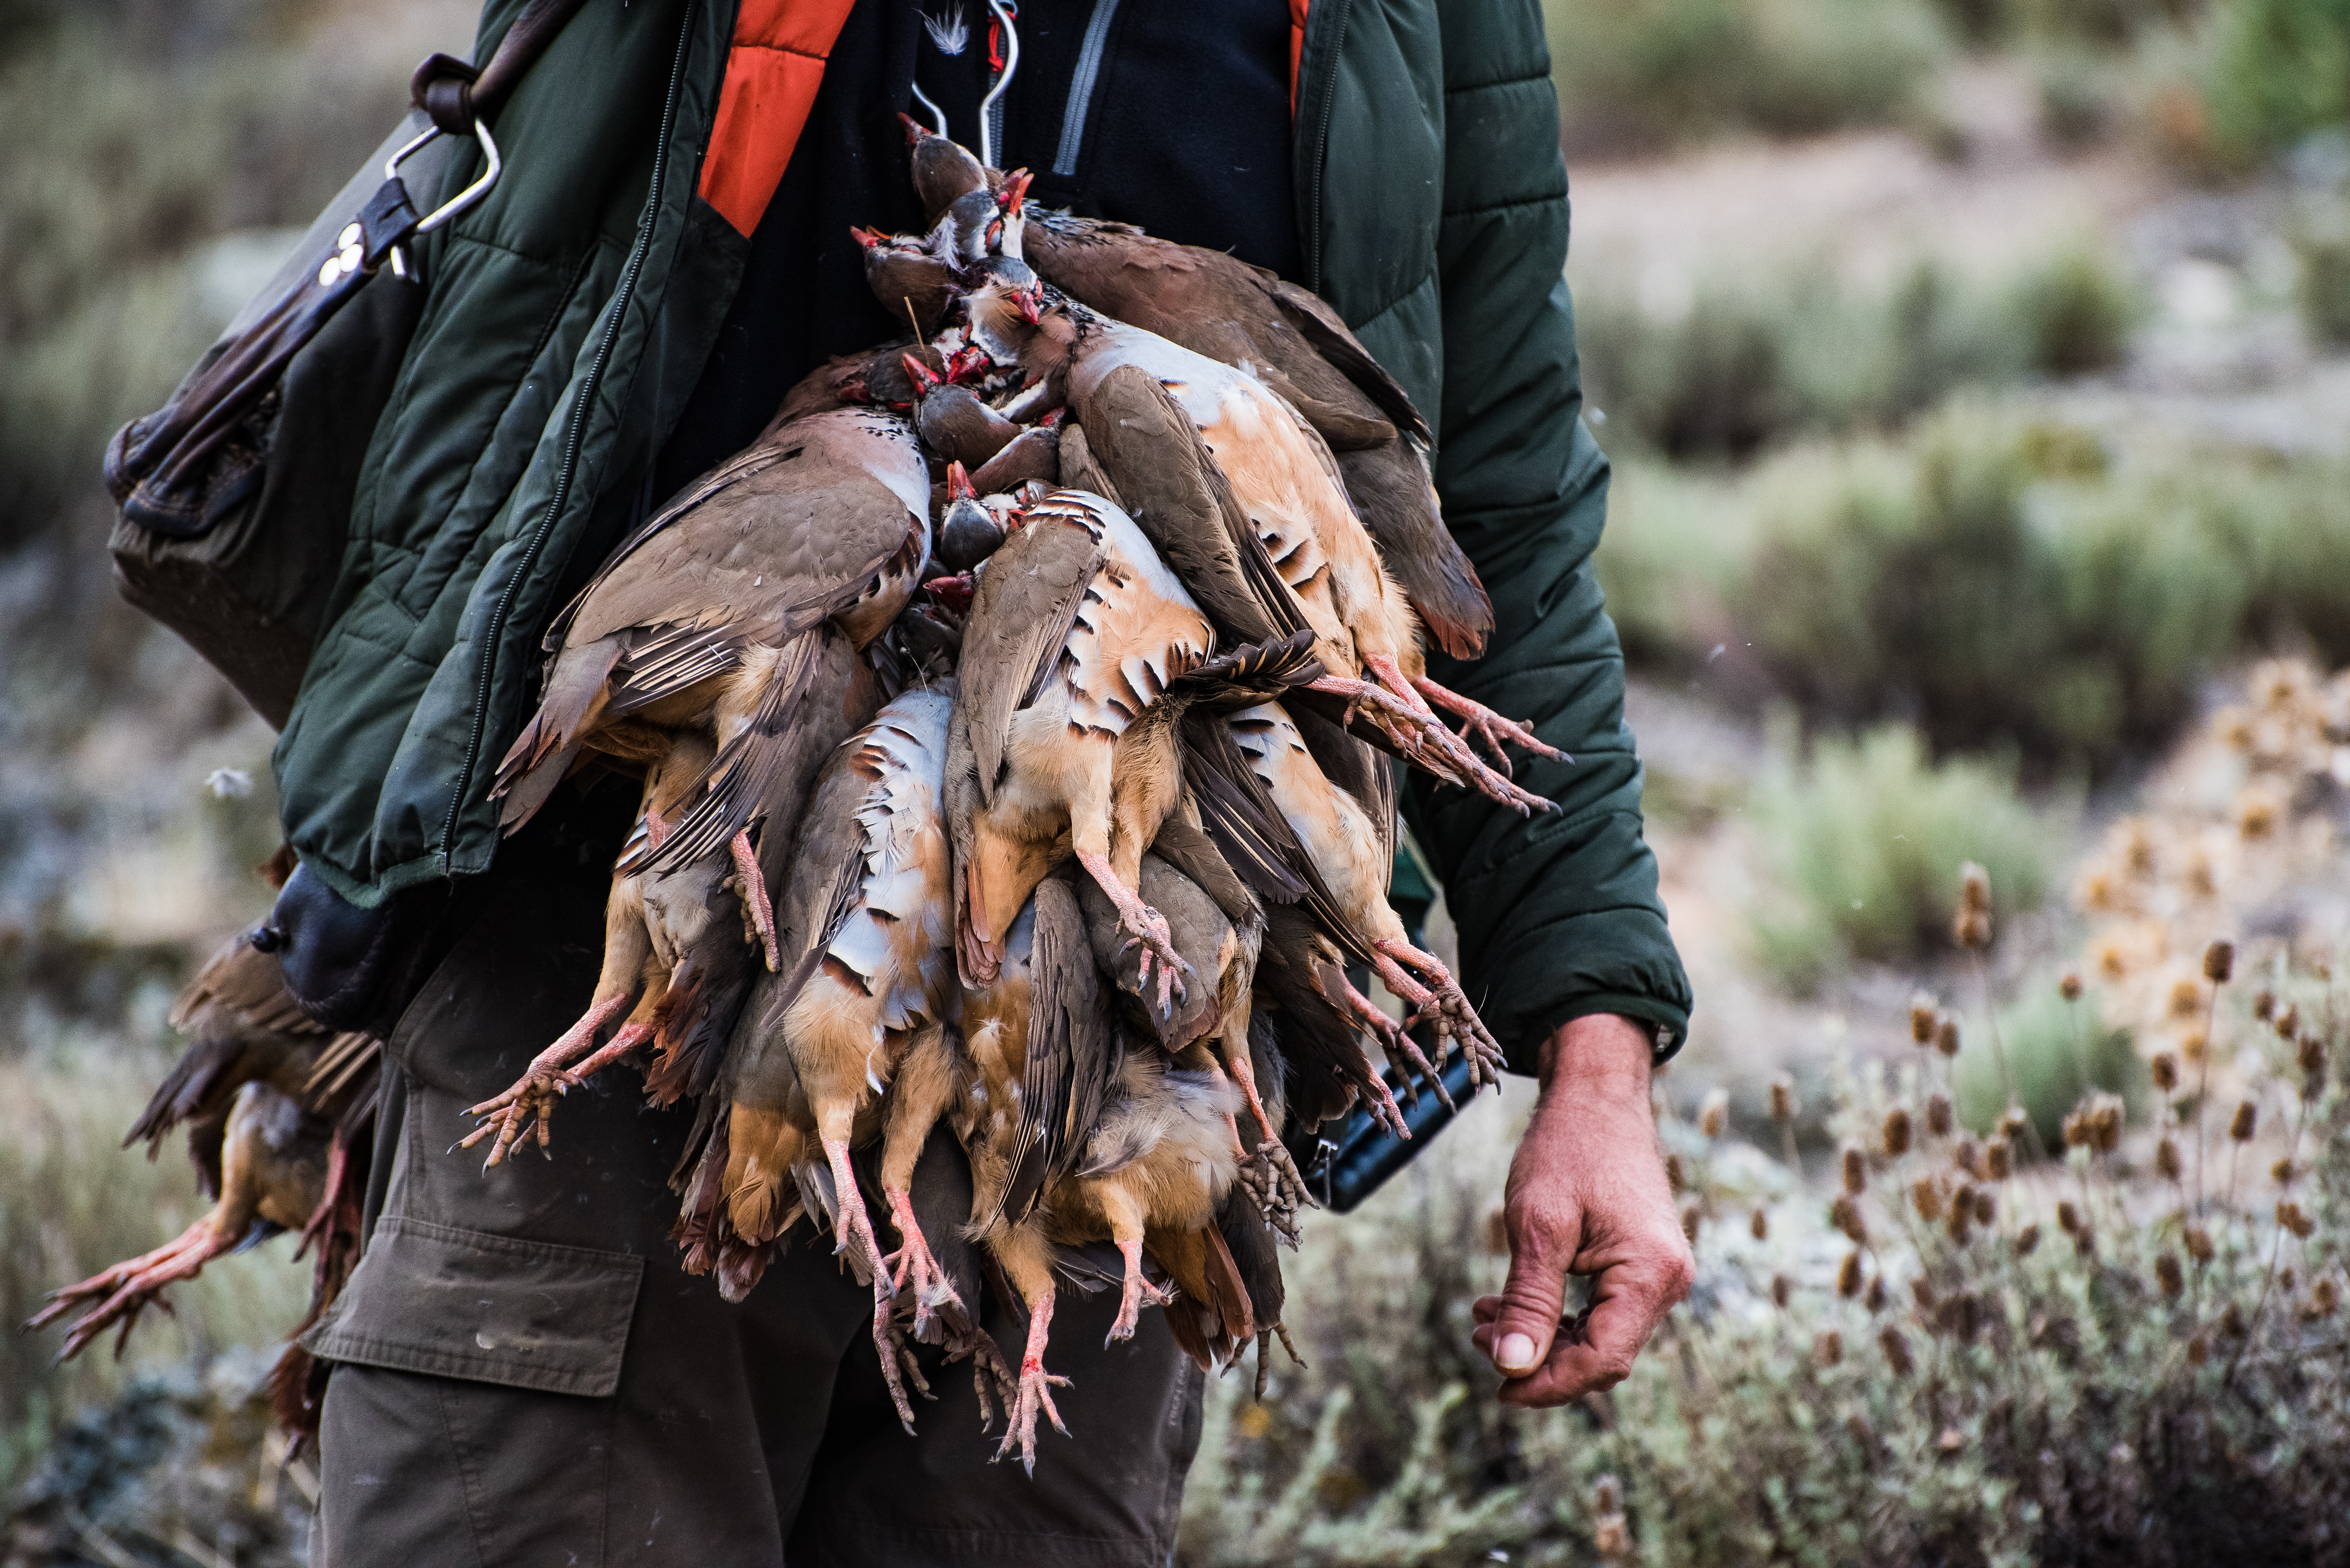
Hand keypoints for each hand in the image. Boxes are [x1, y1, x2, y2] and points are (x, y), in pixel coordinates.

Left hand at [1470, 1013, 1691, 1405]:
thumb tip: (1511, 1368)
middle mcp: (1666, 1281)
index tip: (1497, 1386)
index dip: (1548, 1383)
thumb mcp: (1537, 1225)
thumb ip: (1528, 1300)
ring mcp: (1657, 1273)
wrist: (1596, 1096)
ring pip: (1597, 1336)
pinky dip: (1555, 1314)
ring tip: (1483, 1314)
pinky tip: (1508, 1301)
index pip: (1603, 1360)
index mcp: (1651, 1273)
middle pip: (1601, 1355)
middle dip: (1537, 1357)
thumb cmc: (1567, 1149)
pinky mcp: (1640, 1264)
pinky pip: (1599, 1310)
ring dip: (1540, 1335)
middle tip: (1477, 1333)